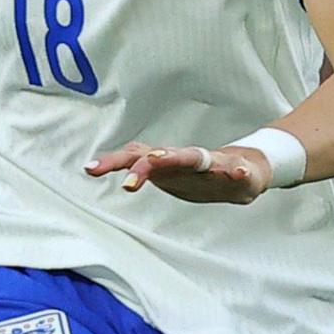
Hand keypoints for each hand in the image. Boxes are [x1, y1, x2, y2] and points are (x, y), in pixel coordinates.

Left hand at [86, 141, 270, 204]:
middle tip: (130, 176)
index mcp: (169, 163)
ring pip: (195, 159)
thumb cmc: (197, 172)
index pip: (139, 157)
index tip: (93, 170)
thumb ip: (131, 162)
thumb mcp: (164, 168)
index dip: (116, 162)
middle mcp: (188, 160)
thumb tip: (89, 167)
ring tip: (162, 160)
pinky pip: (238, 173)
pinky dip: (238, 172)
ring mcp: (214, 165)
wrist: (244, 173)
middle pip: (164, 157)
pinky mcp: (238, 172)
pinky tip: (241, 173)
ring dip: (181, 159)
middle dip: (147, 165)